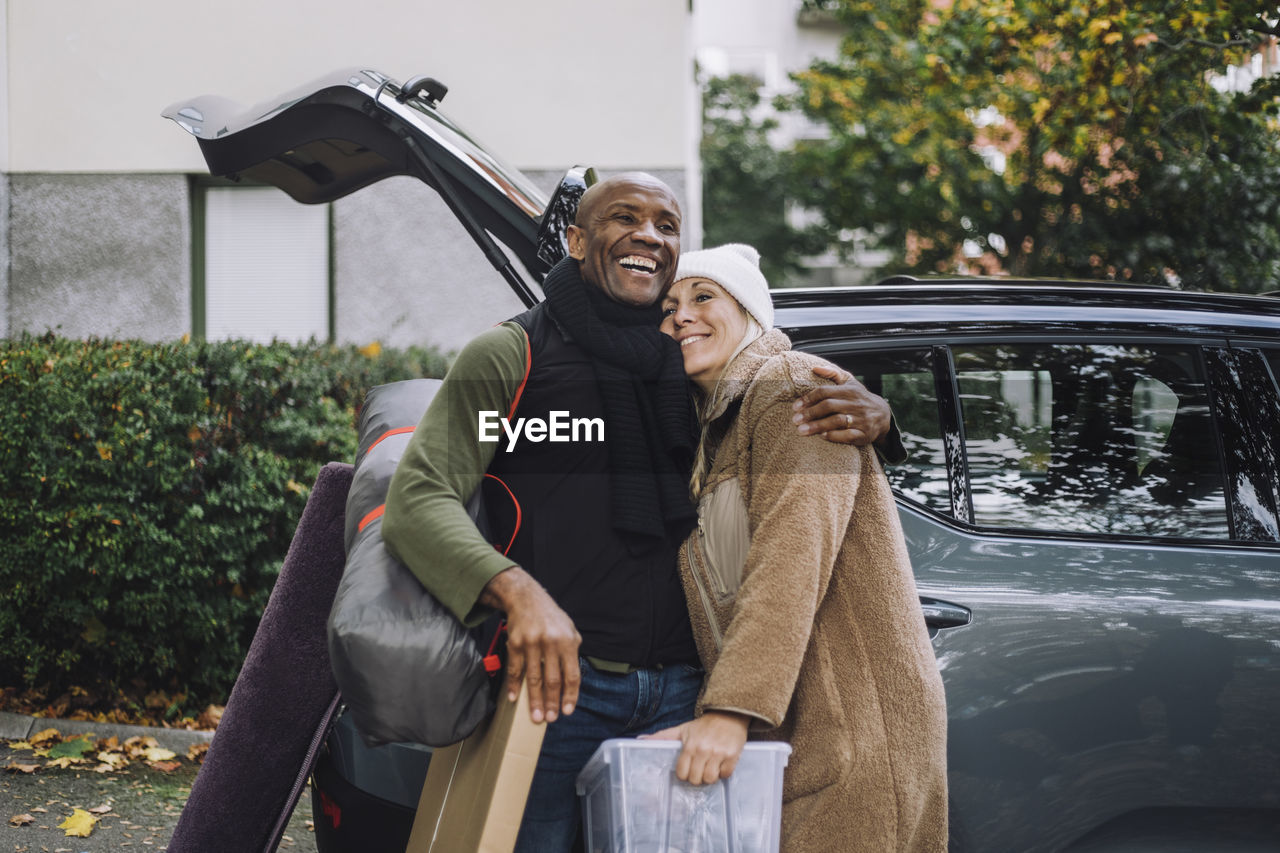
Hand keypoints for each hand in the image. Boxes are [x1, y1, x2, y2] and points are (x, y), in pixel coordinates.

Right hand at [480, 567, 580, 723]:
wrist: (526, 598)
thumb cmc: (550, 617)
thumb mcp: (569, 629)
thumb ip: (573, 651)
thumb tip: (572, 679)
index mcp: (567, 641)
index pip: (571, 675)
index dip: (570, 695)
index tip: (567, 710)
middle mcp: (550, 643)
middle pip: (552, 680)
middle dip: (551, 703)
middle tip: (550, 719)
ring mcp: (531, 644)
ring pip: (534, 678)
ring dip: (534, 700)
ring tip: (535, 716)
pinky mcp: (515, 644)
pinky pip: (515, 670)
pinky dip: (515, 686)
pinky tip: (515, 698)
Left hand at [643, 711, 749, 784]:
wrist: (728, 714)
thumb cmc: (703, 726)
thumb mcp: (681, 729)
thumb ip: (662, 737)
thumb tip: (640, 740)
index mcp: (689, 746)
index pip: (682, 773)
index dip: (684, 774)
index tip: (688, 769)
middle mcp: (703, 750)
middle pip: (696, 779)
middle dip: (697, 777)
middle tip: (700, 769)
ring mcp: (719, 754)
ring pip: (710, 779)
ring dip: (710, 777)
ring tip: (710, 767)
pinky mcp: (733, 756)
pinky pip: (726, 775)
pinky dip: (723, 773)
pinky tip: (721, 764)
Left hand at [793, 364, 890, 445]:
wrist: (883, 415)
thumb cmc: (859, 398)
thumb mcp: (849, 383)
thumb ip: (832, 374)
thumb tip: (814, 368)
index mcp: (849, 391)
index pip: (825, 392)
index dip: (809, 398)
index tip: (795, 406)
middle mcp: (856, 404)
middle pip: (829, 406)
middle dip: (810, 413)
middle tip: (795, 420)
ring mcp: (861, 419)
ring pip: (837, 421)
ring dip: (818, 426)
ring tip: (802, 431)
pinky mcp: (864, 434)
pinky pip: (848, 436)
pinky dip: (834, 436)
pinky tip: (822, 436)